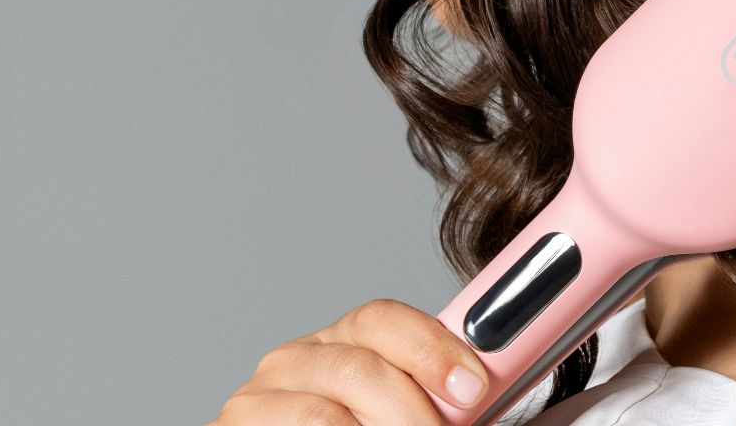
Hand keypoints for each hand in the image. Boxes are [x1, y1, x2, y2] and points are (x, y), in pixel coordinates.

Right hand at [208, 297, 489, 425]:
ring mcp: (255, 400)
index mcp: (342, 342)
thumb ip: (435, 397)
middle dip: (414, 413)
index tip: (474, 389)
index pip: (382, 320)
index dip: (433, 348)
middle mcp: (293, 361)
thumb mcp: (397, 409)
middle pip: (360, 369)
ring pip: (330, 416)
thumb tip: (480, 391)